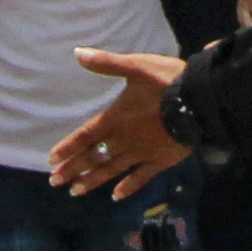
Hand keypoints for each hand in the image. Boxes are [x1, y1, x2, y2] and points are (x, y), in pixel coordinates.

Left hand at [54, 50, 192, 192]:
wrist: (200, 103)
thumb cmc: (167, 82)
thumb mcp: (136, 66)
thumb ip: (106, 63)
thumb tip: (77, 53)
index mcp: (115, 119)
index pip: (85, 136)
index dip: (68, 148)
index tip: (51, 161)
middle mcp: (124, 140)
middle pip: (93, 157)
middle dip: (73, 169)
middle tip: (55, 181)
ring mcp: (142, 154)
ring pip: (112, 170)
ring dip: (92, 181)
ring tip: (75, 192)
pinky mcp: (160, 161)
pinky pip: (140, 178)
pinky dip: (127, 188)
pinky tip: (116, 197)